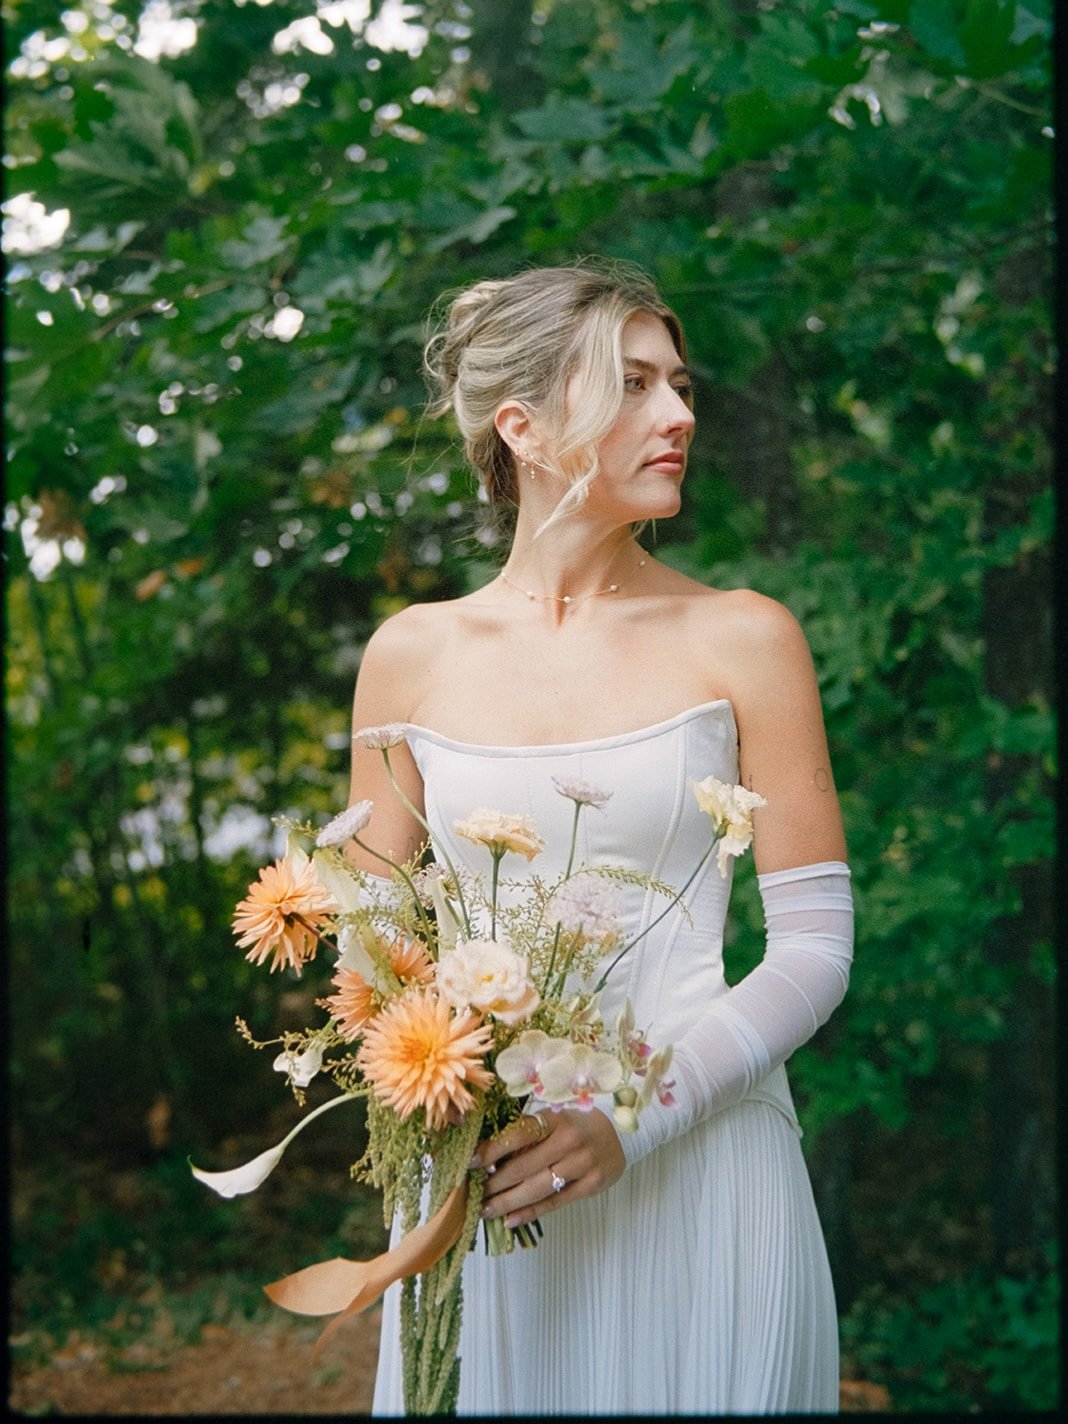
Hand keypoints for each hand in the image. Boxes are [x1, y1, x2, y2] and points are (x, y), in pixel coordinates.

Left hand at [470, 1108, 624, 1228]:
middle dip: (495, 1183)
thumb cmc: (576, 1125)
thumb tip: (487, 1157)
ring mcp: (583, 1164)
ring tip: (485, 1210)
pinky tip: (511, 1220)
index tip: (471, 1162)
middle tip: (474, 1194)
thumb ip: (527, 1135)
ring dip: (508, 1202)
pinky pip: (555, 1202)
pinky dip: (531, 1212)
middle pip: (526, 1166)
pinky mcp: (591, 1185)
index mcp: (557, 1118)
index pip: (520, 1134)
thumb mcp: (553, 1119)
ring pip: (538, 1188)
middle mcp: (570, 1141)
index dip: (493, 1149)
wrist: (619, 1135)